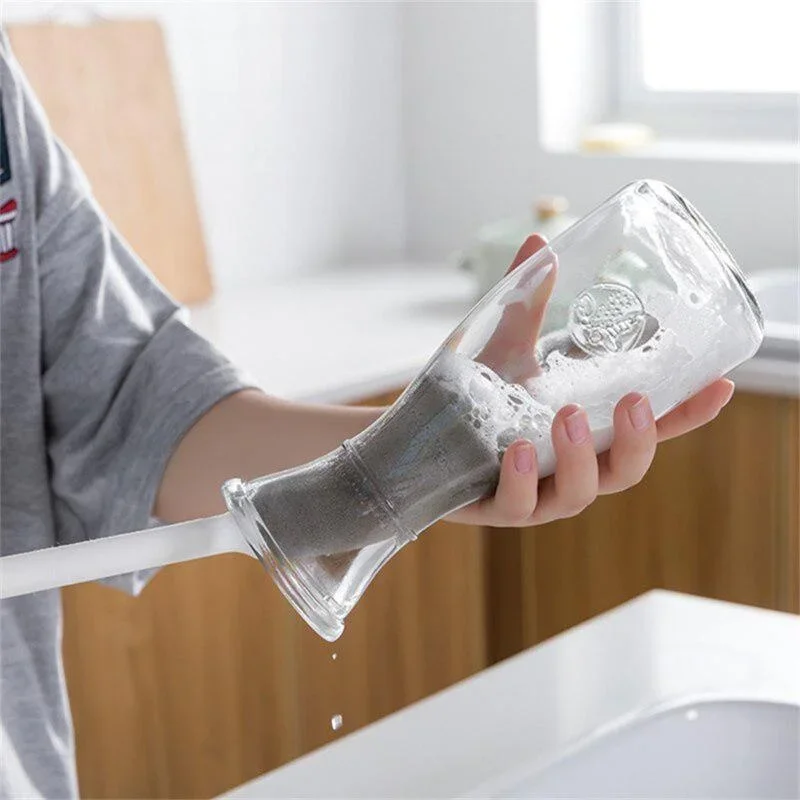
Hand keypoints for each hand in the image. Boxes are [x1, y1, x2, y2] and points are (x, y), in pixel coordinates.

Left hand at [447, 235, 734, 527]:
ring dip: (581, 458)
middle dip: (640, 439)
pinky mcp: (497, 509)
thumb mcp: (501, 345)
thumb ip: (525, 301)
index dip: (687, 413)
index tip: (722, 385)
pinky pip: (518, 505)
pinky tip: (516, 450)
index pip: (648, 426)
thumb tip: (541, 241)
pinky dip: (522, 481)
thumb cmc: (470, 394)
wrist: (412, 436)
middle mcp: (569, 464)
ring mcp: (536, 492)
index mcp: (584, 428)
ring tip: (567, 416)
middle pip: (627, 469)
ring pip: (580, 493)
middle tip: (634, 401)